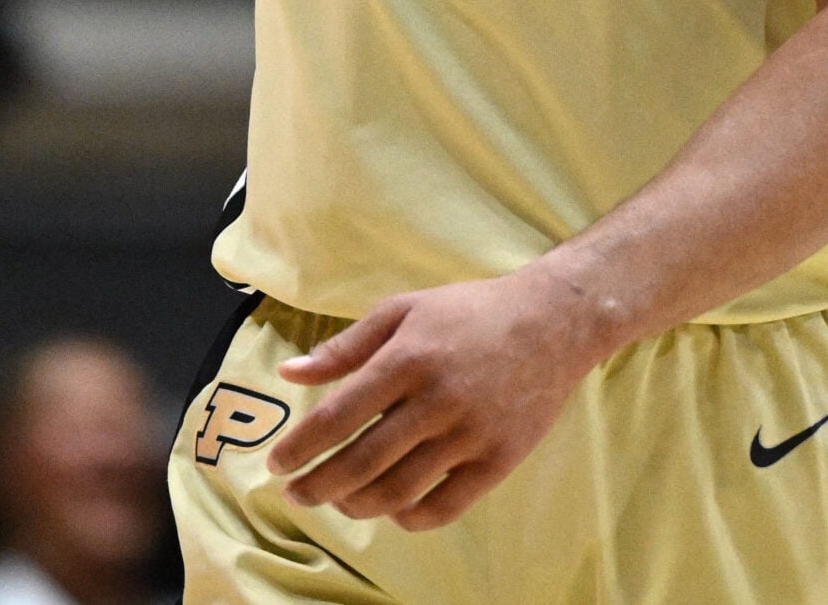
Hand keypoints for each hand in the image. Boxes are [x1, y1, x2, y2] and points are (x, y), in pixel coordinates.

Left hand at [266, 271, 610, 531]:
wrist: (551, 322)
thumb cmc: (467, 312)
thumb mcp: (402, 310)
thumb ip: (345, 347)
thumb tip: (289, 374)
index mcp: (406, 358)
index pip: (338, 416)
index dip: (301, 446)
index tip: (276, 464)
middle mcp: (436, 399)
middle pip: (363, 461)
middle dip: (319, 485)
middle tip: (296, 495)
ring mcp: (470, 434)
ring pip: (399, 489)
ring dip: (357, 505)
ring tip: (338, 501)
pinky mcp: (498, 460)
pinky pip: (445, 506)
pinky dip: (410, 517)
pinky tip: (391, 510)